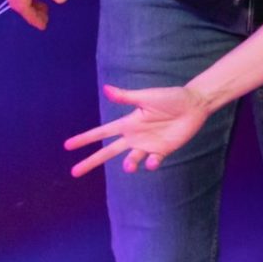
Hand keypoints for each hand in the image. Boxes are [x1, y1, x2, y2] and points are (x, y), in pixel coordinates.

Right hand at [64, 83, 211, 176]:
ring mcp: (147, 144)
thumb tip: (106, 89)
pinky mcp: (162, 150)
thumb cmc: (171, 97)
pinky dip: (150, 164)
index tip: (68, 145)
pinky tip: (152, 160)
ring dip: (128, 165)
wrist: (195, 104)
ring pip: (130, 160)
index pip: (102, 132)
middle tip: (74, 172)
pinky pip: (152, 162)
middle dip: (91, 161)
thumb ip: (126, 97)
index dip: (85, 138)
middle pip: (108, 151)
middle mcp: (134, 136)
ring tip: (128, 166)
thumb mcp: (147, 97)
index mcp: (128, 123)